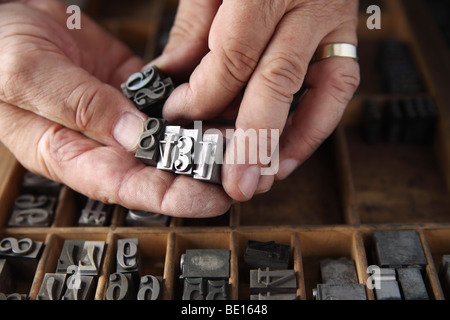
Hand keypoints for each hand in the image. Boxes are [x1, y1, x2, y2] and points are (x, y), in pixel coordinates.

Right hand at [0, 0, 231, 216]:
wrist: (6, 18)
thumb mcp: (26, 77)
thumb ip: (80, 108)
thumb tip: (135, 135)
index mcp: (68, 153)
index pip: (127, 187)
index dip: (170, 198)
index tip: (210, 201)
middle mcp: (101, 141)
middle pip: (158, 168)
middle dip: (200, 175)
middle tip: (239, 173)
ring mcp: (122, 116)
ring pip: (171, 137)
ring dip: (205, 142)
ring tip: (242, 143)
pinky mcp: (135, 90)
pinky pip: (172, 103)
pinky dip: (197, 106)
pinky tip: (222, 107)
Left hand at [152, 0, 359, 200]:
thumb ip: (194, 26)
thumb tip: (172, 75)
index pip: (232, 55)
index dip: (204, 94)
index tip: (180, 116)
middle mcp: (307, 4)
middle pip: (275, 83)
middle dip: (249, 139)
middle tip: (233, 182)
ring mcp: (332, 22)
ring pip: (317, 93)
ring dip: (289, 143)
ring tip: (263, 178)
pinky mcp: (345, 36)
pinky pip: (340, 89)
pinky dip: (317, 126)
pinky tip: (290, 155)